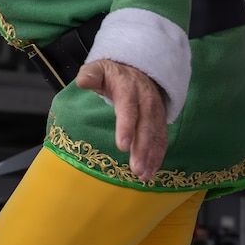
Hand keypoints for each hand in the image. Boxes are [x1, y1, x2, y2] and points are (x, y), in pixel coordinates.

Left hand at [75, 59, 167, 180]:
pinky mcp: (160, 120)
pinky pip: (162, 139)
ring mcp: (156, 112)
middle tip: (136, 169)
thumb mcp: (99, 68)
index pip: (128, 109)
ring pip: (156, 136)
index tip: (122, 146)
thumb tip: (82, 81)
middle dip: (141, 149)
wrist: (138, 69)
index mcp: (128, 89)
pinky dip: (158, 155)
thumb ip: (90, 75)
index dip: (126, 127)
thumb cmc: (112, 74)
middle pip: (145, 127)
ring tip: (143, 175)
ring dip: (151, 157)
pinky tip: (151, 171)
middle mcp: (146, 101)